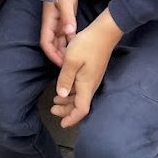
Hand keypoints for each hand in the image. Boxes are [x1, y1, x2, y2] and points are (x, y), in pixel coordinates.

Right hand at [40, 0, 78, 66]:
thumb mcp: (66, 0)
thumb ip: (67, 17)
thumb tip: (70, 34)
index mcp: (48, 19)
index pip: (46, 43)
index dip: (53, 55)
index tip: (63, 64)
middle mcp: (52, 22)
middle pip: (53, 45)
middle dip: (60, 56)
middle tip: (73, 66)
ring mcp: (58, 20)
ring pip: (60, 40)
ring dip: (66, 50)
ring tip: (77, 59)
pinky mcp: (64, 18)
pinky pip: (66, 34)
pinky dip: (70, 42)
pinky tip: (79, 46)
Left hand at [51, 8, 122, 128]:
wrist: (103, 33)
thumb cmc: (86, 45)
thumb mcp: (71, 61)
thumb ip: (65, 79)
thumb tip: (60, 95)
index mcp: (86, 86)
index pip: (81, 109)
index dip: (72, 118)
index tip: (61, 124)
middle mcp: (91, 85)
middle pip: (80, 105)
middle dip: (67, 110)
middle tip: (53, 109)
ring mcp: (93, 78)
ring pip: (80, 96)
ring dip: (68, 100)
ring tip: (55, 100)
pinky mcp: (92, 72)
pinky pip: (81, 88)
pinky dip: (72, 90)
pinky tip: (65, 86)